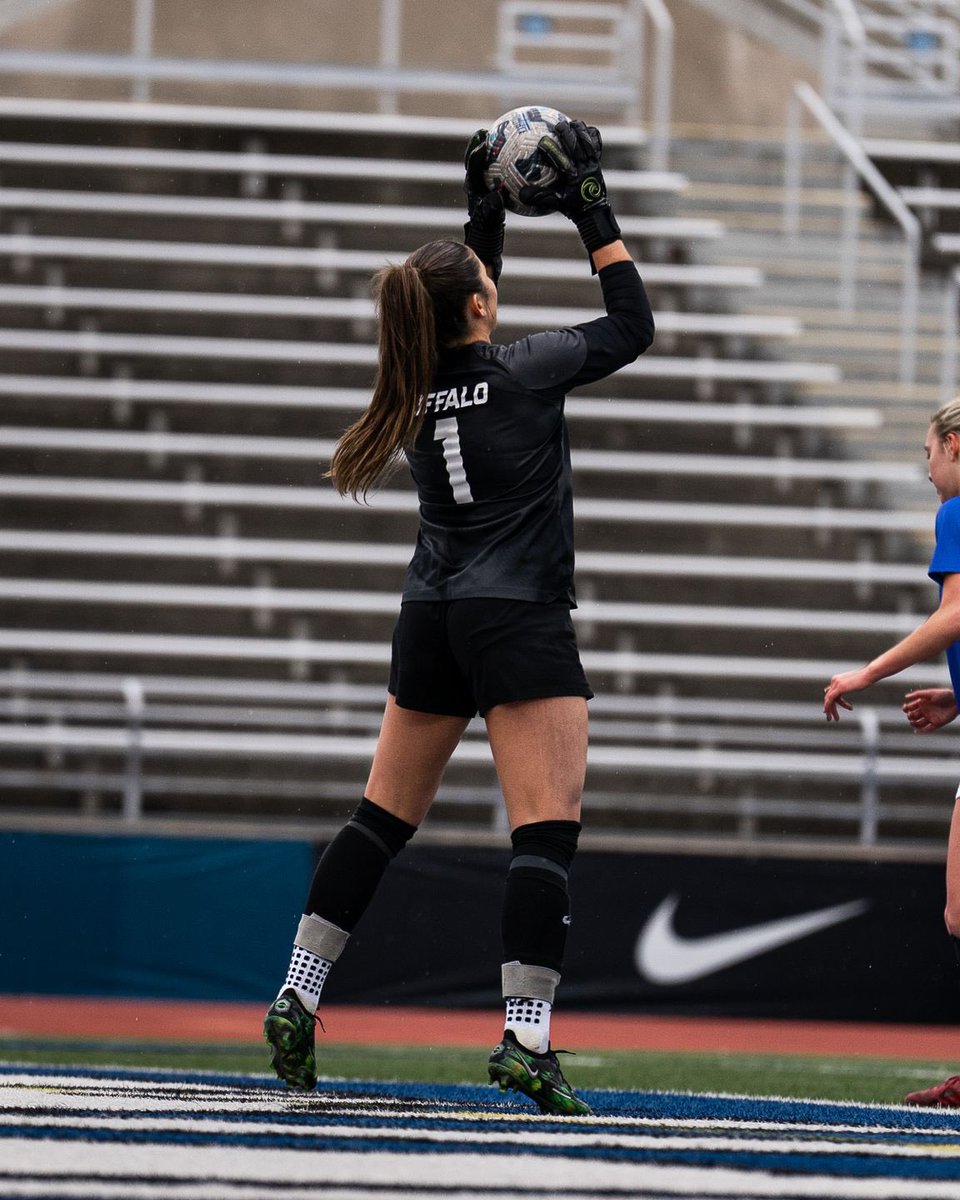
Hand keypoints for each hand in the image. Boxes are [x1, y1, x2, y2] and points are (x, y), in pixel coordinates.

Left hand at [462, 128, 503, 282]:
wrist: (486, 253)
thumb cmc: (488, 242)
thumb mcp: (491, 226)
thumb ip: (491, 211)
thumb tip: (494, 196)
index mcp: (474, 196)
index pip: (473, 171)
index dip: (476, 155)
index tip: (483, 142)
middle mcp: (476, 193)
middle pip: (476, 165)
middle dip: (479, 147)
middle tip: (487, 132)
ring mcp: (483, 195)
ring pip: (486, 170)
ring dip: (492, 154)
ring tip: (501, 138)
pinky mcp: (491, 198)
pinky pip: (498, 179)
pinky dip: (506, 169)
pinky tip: (520, 160)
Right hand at [519, 118, 620, 259]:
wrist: (594, 212)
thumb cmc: (573, 208)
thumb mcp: (555, 203)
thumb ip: (539, 197)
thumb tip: (521, 194)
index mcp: (573, 177)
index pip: (561, 161)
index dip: (552, 150)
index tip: (541, 140)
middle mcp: (585, 168)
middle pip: (577, 147)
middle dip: (568, 134)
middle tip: (558, 124)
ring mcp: (593, 164)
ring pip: (589, 143)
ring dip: (581, 131)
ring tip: (573, 122)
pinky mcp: (598, 162)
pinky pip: (598, 146)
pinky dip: (593, 136)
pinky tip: (587, 129)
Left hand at [823, 667, 873, 720]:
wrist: (869, 674)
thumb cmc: (865, 679)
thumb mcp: (853, 684)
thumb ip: (847, 687)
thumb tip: (844, 691)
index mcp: (836, 679)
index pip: (831, 693)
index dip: (831, 702)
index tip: (831, 710)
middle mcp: (834, 680)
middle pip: (828, 697)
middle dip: (829, 708)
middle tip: (829, 718)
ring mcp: (836, 683)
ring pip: (829, 700)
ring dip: (831, 710)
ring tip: (836, 719)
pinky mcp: (839, 688)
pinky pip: (831, 699)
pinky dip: (830, 707)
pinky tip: (834, 714)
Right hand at [903, 688, 958, 732]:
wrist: (956, 701)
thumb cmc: (943, 695)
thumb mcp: (929, 693)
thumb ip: (917, 694)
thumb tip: (905, 697)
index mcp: (922, 703)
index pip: (909, 708)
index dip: (905, 709)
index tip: (906, 708)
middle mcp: (925, 711)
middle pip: (912, 716)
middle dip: (910, 716)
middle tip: (911, 714)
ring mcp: (930, 718)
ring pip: (918, 723)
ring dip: (913, 724)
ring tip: (913, 722)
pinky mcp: (936, 724)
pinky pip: (927, 729)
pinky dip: (921, 731)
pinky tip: (916, 731)